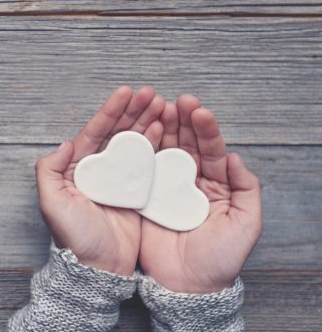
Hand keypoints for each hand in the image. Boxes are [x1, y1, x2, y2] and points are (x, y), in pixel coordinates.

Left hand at [36, 86, 164, 274]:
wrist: (97, 269)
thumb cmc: (73, 238)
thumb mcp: (51, 204)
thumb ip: (49, 171)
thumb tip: (64, 143)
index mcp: (78, 168)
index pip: (95, 132)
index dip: (110, 111)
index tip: (126, 92)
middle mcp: (100, 171)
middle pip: (118, 133)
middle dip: (134, 111)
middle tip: (152, 93)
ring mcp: (120, 181)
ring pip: (134, 144)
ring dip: (148, 122)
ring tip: (163, 105)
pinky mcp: (137, 193)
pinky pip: (147, 163)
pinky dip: (156, 145)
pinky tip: (166, 131)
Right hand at [139, 95, 262, 292]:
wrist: (187, 286)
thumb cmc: (220, 259)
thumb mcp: (246, 224)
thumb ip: (247, 189)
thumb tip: (236, 157)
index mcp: (217, 185)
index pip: (212, 150)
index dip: (206, 130)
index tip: (199, 111)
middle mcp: (191, 181)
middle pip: (187, 144)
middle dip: (182, 121)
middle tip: (177, 101)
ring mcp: (167, 187)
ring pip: (165, 151)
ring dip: (162, 128)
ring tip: (158, 107)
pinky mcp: (146, 197)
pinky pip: (144, 170)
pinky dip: (143, 150)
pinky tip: (141, 132)